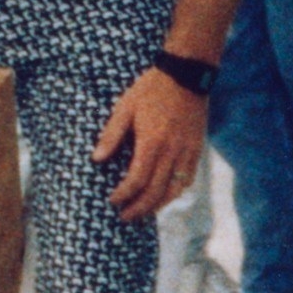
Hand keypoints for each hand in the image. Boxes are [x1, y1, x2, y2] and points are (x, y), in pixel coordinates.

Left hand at [96, 65, 207, 220]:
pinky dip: (175, 192)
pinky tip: (165, 196)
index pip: (137, 180)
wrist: (186, 76)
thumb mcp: (125, 107)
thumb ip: (111, 135)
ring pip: (174, 190)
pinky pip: (187, 179)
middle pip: (155, 191)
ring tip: (144, 212)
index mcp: (151, 142)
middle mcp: (171, 152)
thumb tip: (96, 159)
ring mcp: (187, 152)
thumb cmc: (151, 89)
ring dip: (157, 205)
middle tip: (125, 216)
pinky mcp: (196, 149)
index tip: (113, 200)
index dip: (124, 194)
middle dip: (139, 207)